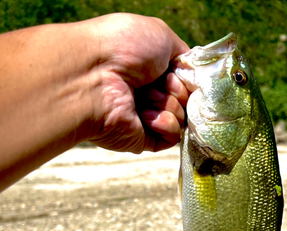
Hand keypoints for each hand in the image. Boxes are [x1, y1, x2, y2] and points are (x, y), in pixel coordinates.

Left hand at [84, 14, 189, 152]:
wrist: (94, 76)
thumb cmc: (123, 48)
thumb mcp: (160, 35)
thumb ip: (183, 54)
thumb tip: (193, 73)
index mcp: (149, 69)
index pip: (184, 79)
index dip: (186, 76)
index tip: (176, 69)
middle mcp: (146, 94)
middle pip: (185, 98)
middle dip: (177, 89)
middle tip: (157, 82)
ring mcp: (145, 118)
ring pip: (182, 117)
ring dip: (169, 104)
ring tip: (144, 96)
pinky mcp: (143, 140)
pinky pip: (173, 137)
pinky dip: (167, 124)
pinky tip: (148, 115)